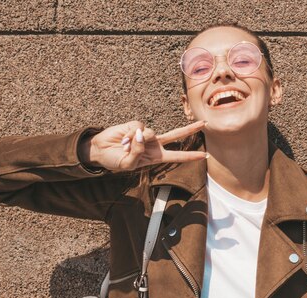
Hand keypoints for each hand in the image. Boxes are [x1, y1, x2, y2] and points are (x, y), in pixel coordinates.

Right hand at [79, 120, 208, 171]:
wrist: (100, 150)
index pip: (177, 156)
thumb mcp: (127, 164)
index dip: (191, 156)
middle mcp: (155, 144)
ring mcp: (146, 134)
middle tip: (205, 123)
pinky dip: (129, 134)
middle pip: (177, 135)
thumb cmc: (115, 160)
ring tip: (125, 147)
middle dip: (190, 129)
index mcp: (156, 157)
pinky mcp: (136, 125)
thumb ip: (137, 153)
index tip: (205, 156)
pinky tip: (122, 139)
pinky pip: (138, 127)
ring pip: (151, 132)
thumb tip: (142, 135)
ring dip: (136, 141)